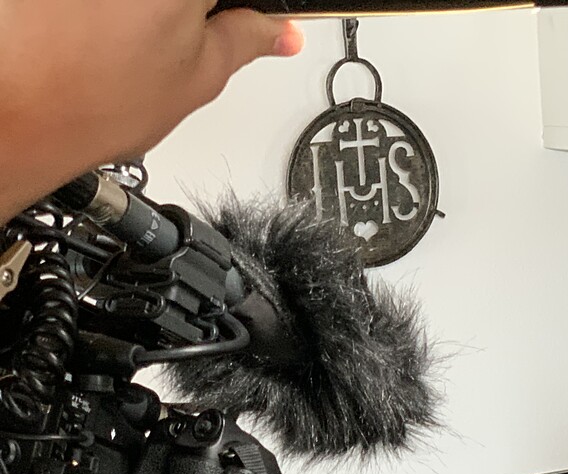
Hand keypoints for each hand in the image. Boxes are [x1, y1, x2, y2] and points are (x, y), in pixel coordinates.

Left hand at [0, 0, 302, 221]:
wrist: (15, 111)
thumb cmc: (94, 99)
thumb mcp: (200, 76)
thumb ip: (248, 38)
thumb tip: (281, 31)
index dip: (252, 7)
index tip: (254, 19)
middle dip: (197, 11)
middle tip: (184, 33)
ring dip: (142, 12)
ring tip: (129, 34)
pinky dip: (106, 12)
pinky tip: (97, 26)